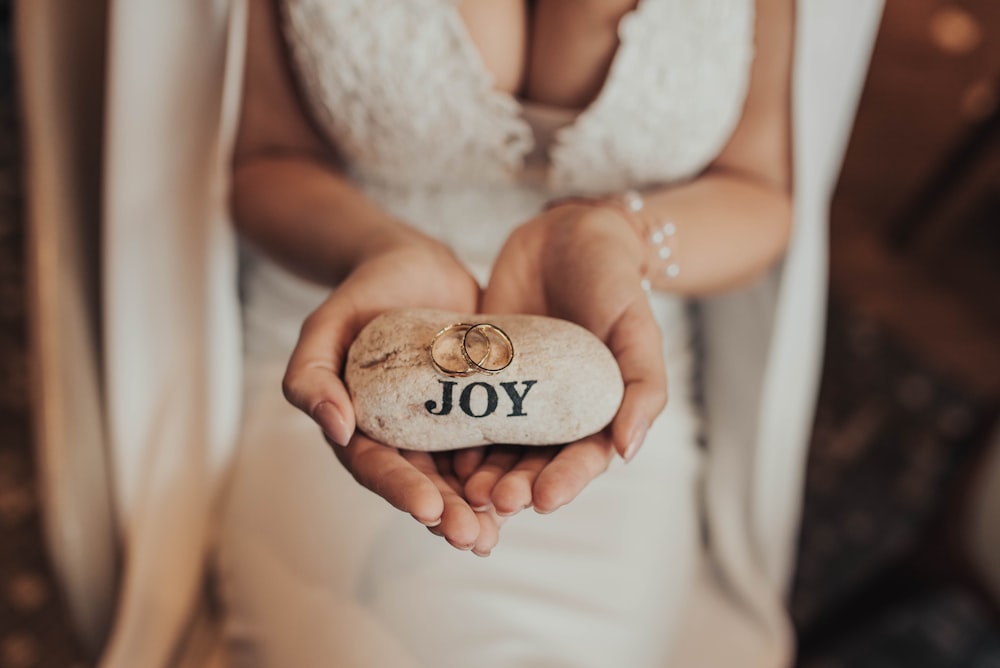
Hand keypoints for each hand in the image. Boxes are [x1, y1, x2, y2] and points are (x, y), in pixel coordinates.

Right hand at [282, 231, 501, 553]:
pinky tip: (532, 487)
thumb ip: (311, 373)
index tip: (429, 509)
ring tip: (503, 527)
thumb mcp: (326, 325)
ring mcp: (444, 426)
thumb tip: (335, 429)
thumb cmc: (362, 295)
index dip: (402, 490)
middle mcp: (403, 436)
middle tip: (475, 538)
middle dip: (449, 514)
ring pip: (462, 476)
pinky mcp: (480, 408)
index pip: (378, 467)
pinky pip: (496, 444)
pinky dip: (510, 467)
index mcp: (361, 427)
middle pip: (424, 483)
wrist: (417, 266)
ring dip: (482, 506)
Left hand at [474, 203, 667, 513]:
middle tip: (493, 500)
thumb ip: (643, 387)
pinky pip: (466, 407)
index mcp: (597, 411)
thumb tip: (628, 450)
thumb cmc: (614, 282)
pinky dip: (455, 432)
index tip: (541, 501)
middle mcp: (555, 411)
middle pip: (534, 462)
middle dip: (515, 485)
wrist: (569, 234)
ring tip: (464, 487)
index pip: (583, 459)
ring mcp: (516, 393)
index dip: (564, 482)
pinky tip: (439, 448)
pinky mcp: (481, 372)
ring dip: (482, 471)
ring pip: (497, 444)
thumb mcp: (638, 329)